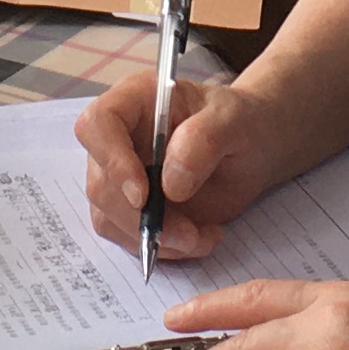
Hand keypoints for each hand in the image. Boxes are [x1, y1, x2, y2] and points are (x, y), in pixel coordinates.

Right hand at [76, 67, 289, 264]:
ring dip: (154, 240)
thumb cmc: (239, 123)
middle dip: (141, 219)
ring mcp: (120, 176)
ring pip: (110, 219)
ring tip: (203, 236)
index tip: (143, 195)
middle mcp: (117, 139)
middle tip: (190, 234)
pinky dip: (163, 248)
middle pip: (100, 184)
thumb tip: (170, 185)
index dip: (111, 161)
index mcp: (133, 101)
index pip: (97, 126)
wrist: (250, 149)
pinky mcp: (130, 209)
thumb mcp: (234, 121)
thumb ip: (204, 140)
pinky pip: (129, 238)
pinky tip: (200, 238)